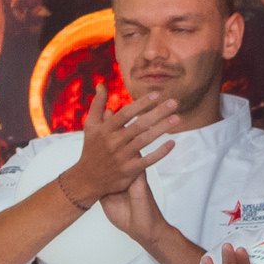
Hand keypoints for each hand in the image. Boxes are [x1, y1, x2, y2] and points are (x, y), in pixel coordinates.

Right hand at [59, 91, 176, 205]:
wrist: (87, 179)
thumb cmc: (91, 148)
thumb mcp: (90, 126)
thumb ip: (97, 104)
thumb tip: (102, 84)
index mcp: (105, 130)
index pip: (125, 114)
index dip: (141, 104)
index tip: (156, 94)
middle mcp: (113, 143)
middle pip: (139, 125)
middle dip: (158, 112)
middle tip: (174, 102)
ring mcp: (122, 157)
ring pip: (145, 140)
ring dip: (162, 128)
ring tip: (177, 118)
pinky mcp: (129, 171)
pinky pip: (148, 160)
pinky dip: (161, 152)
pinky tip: (172, 143)